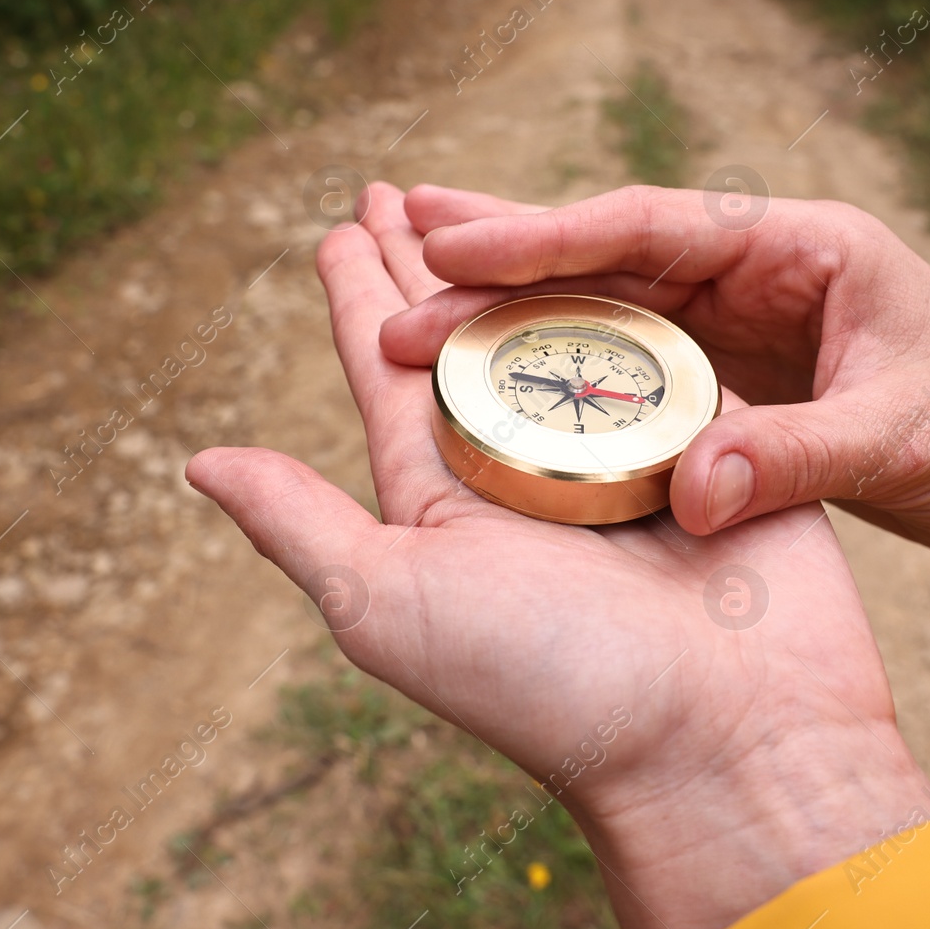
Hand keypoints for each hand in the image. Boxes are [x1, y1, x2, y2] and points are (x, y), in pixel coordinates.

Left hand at [187, 183, 929, 928]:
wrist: (730, 737)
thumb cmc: (551, 683)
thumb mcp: (391, 606)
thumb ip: (303, 526)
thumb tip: (199, 463)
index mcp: (446, 495)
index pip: (389, 370)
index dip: (360, 295)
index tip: (342, 228)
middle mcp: (527, 465)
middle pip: (468, 333)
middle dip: (431, 263)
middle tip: (394, 191)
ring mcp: (620, 449)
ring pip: (563, 327)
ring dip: (528, 262)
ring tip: (485, 206)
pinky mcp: (709, 439)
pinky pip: (663, 349)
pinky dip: (638, 297)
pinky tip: (610, 248)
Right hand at [382, 184, 929, 593]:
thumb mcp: (901, 441)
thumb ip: (793, 457)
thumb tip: (686, 494)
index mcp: (802, 244)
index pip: (650, 224)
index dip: (545, 235)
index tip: (451, 250)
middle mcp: (759, 265)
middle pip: (608, 246)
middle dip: (505, 246)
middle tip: (396, 234)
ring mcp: (741, 316)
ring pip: (608, 293)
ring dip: (517, 292)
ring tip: (414, 272)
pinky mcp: (735, 369)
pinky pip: (631, 354)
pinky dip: (564, 352)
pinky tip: (499, 356)